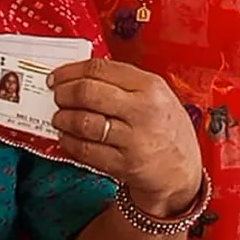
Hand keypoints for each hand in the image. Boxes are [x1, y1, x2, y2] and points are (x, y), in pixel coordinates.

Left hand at [48, 59, 202, 216]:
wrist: (182, 171)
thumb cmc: (167, 129)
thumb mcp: (157, 96)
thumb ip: (124, 83)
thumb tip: (80, 76)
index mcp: (150, 86)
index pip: (100, 69)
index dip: (70, 71)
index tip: (57, 77)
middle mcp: (143, 110)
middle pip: (88, 93)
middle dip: (63, 93)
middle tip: (56, 96)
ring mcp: (134, 139)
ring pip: (83, 122)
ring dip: (63, 118)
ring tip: (59, 118)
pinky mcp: (124, 164)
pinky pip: (85, 150)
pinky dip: (69, 142)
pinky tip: (67, 137)